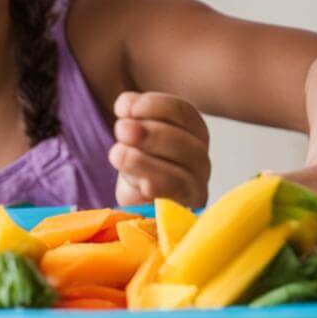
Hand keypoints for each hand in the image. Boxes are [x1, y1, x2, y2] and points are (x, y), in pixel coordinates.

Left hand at [108, 91, 210, 207]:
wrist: (137, 203)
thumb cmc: (139, 162)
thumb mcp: (134, 134)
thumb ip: (132, 115)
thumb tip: (126, 104)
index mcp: (193, 132)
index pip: (183, 113)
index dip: (154, 106)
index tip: (122, 109)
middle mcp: (200, 160)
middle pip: (185, 144)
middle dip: (150, 134)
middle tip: (121, 129)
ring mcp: (194, 189)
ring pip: (180, 176)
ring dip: (144, 162)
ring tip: (117, 153)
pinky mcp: (183, 213)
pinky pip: (172, 202)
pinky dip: (155, 188)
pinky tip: (138, 183)